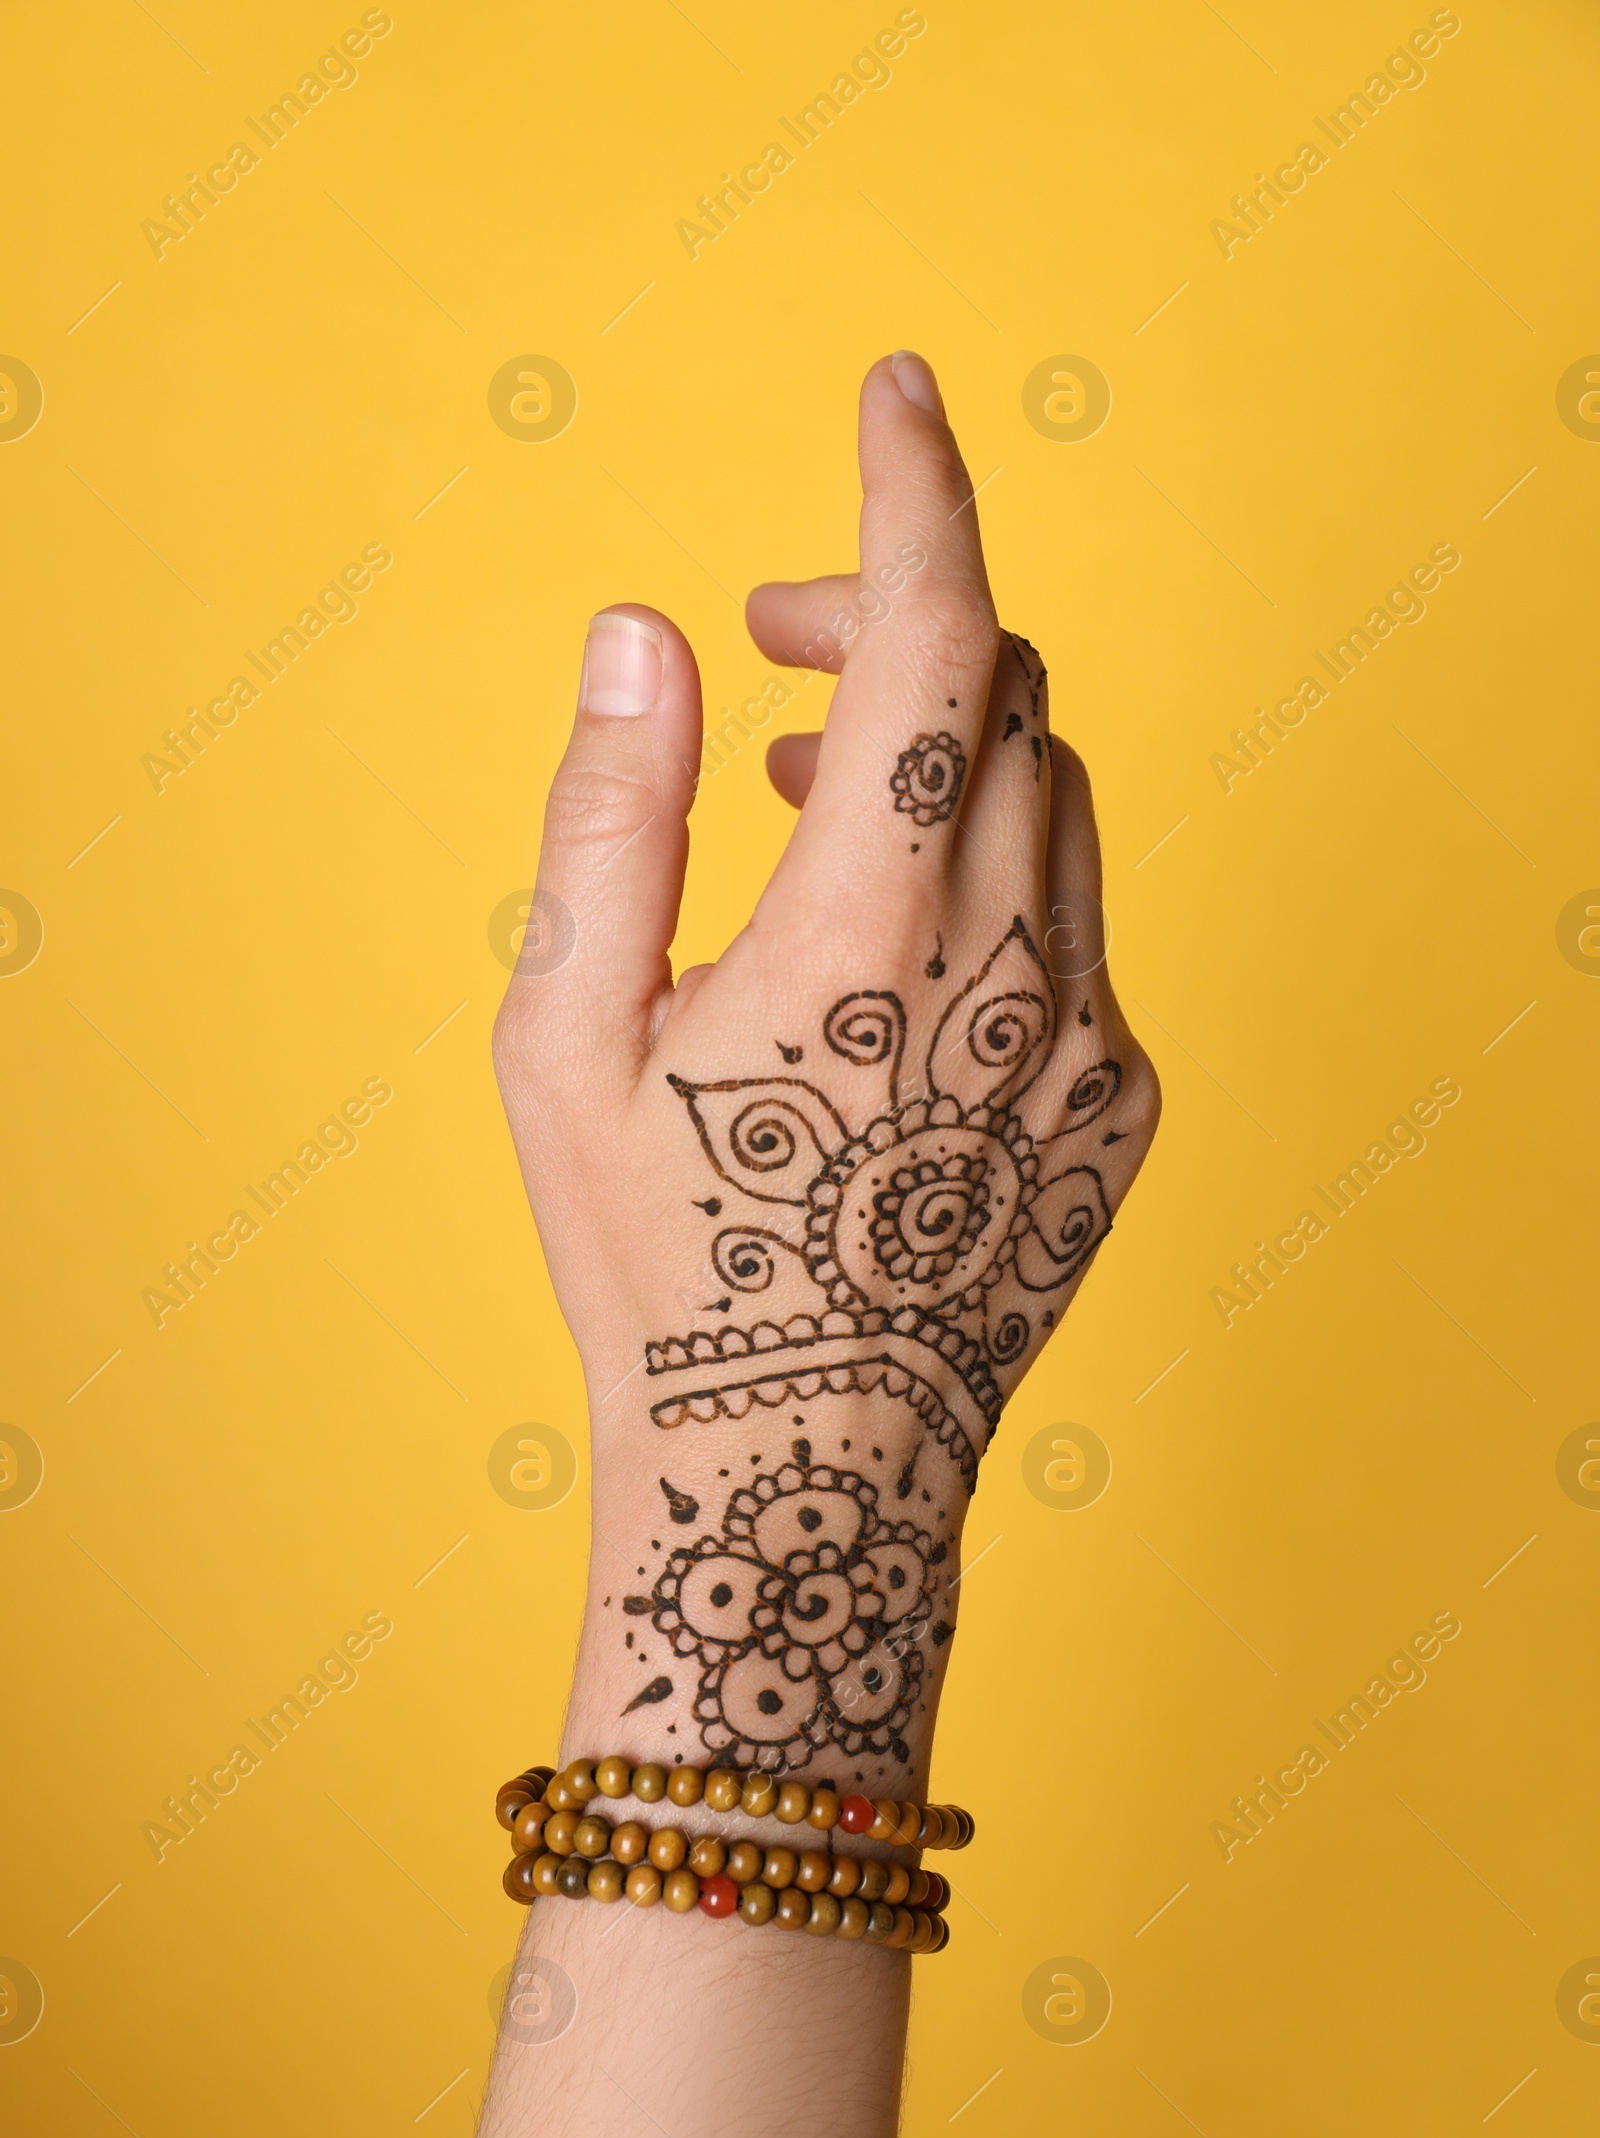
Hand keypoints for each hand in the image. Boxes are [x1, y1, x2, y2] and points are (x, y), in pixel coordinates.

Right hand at [492, 352, 1159, 1782]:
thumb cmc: (661, 1264)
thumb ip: (614, 817)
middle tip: (772, 656)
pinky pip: (1083, 919)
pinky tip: (897, 966)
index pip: (938, 633)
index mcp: (870, 928)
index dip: (914, 488)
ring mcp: (1091, 1036)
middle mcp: (1016, 962)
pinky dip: (995, 874)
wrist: (802, 1474)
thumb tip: (644, 632)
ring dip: (943, 750)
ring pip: (1060, 796)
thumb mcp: (571, 1040)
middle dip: (893, 623)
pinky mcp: (1125, 1102)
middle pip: (1006, 692)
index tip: (893, 390)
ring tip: (815, 817)